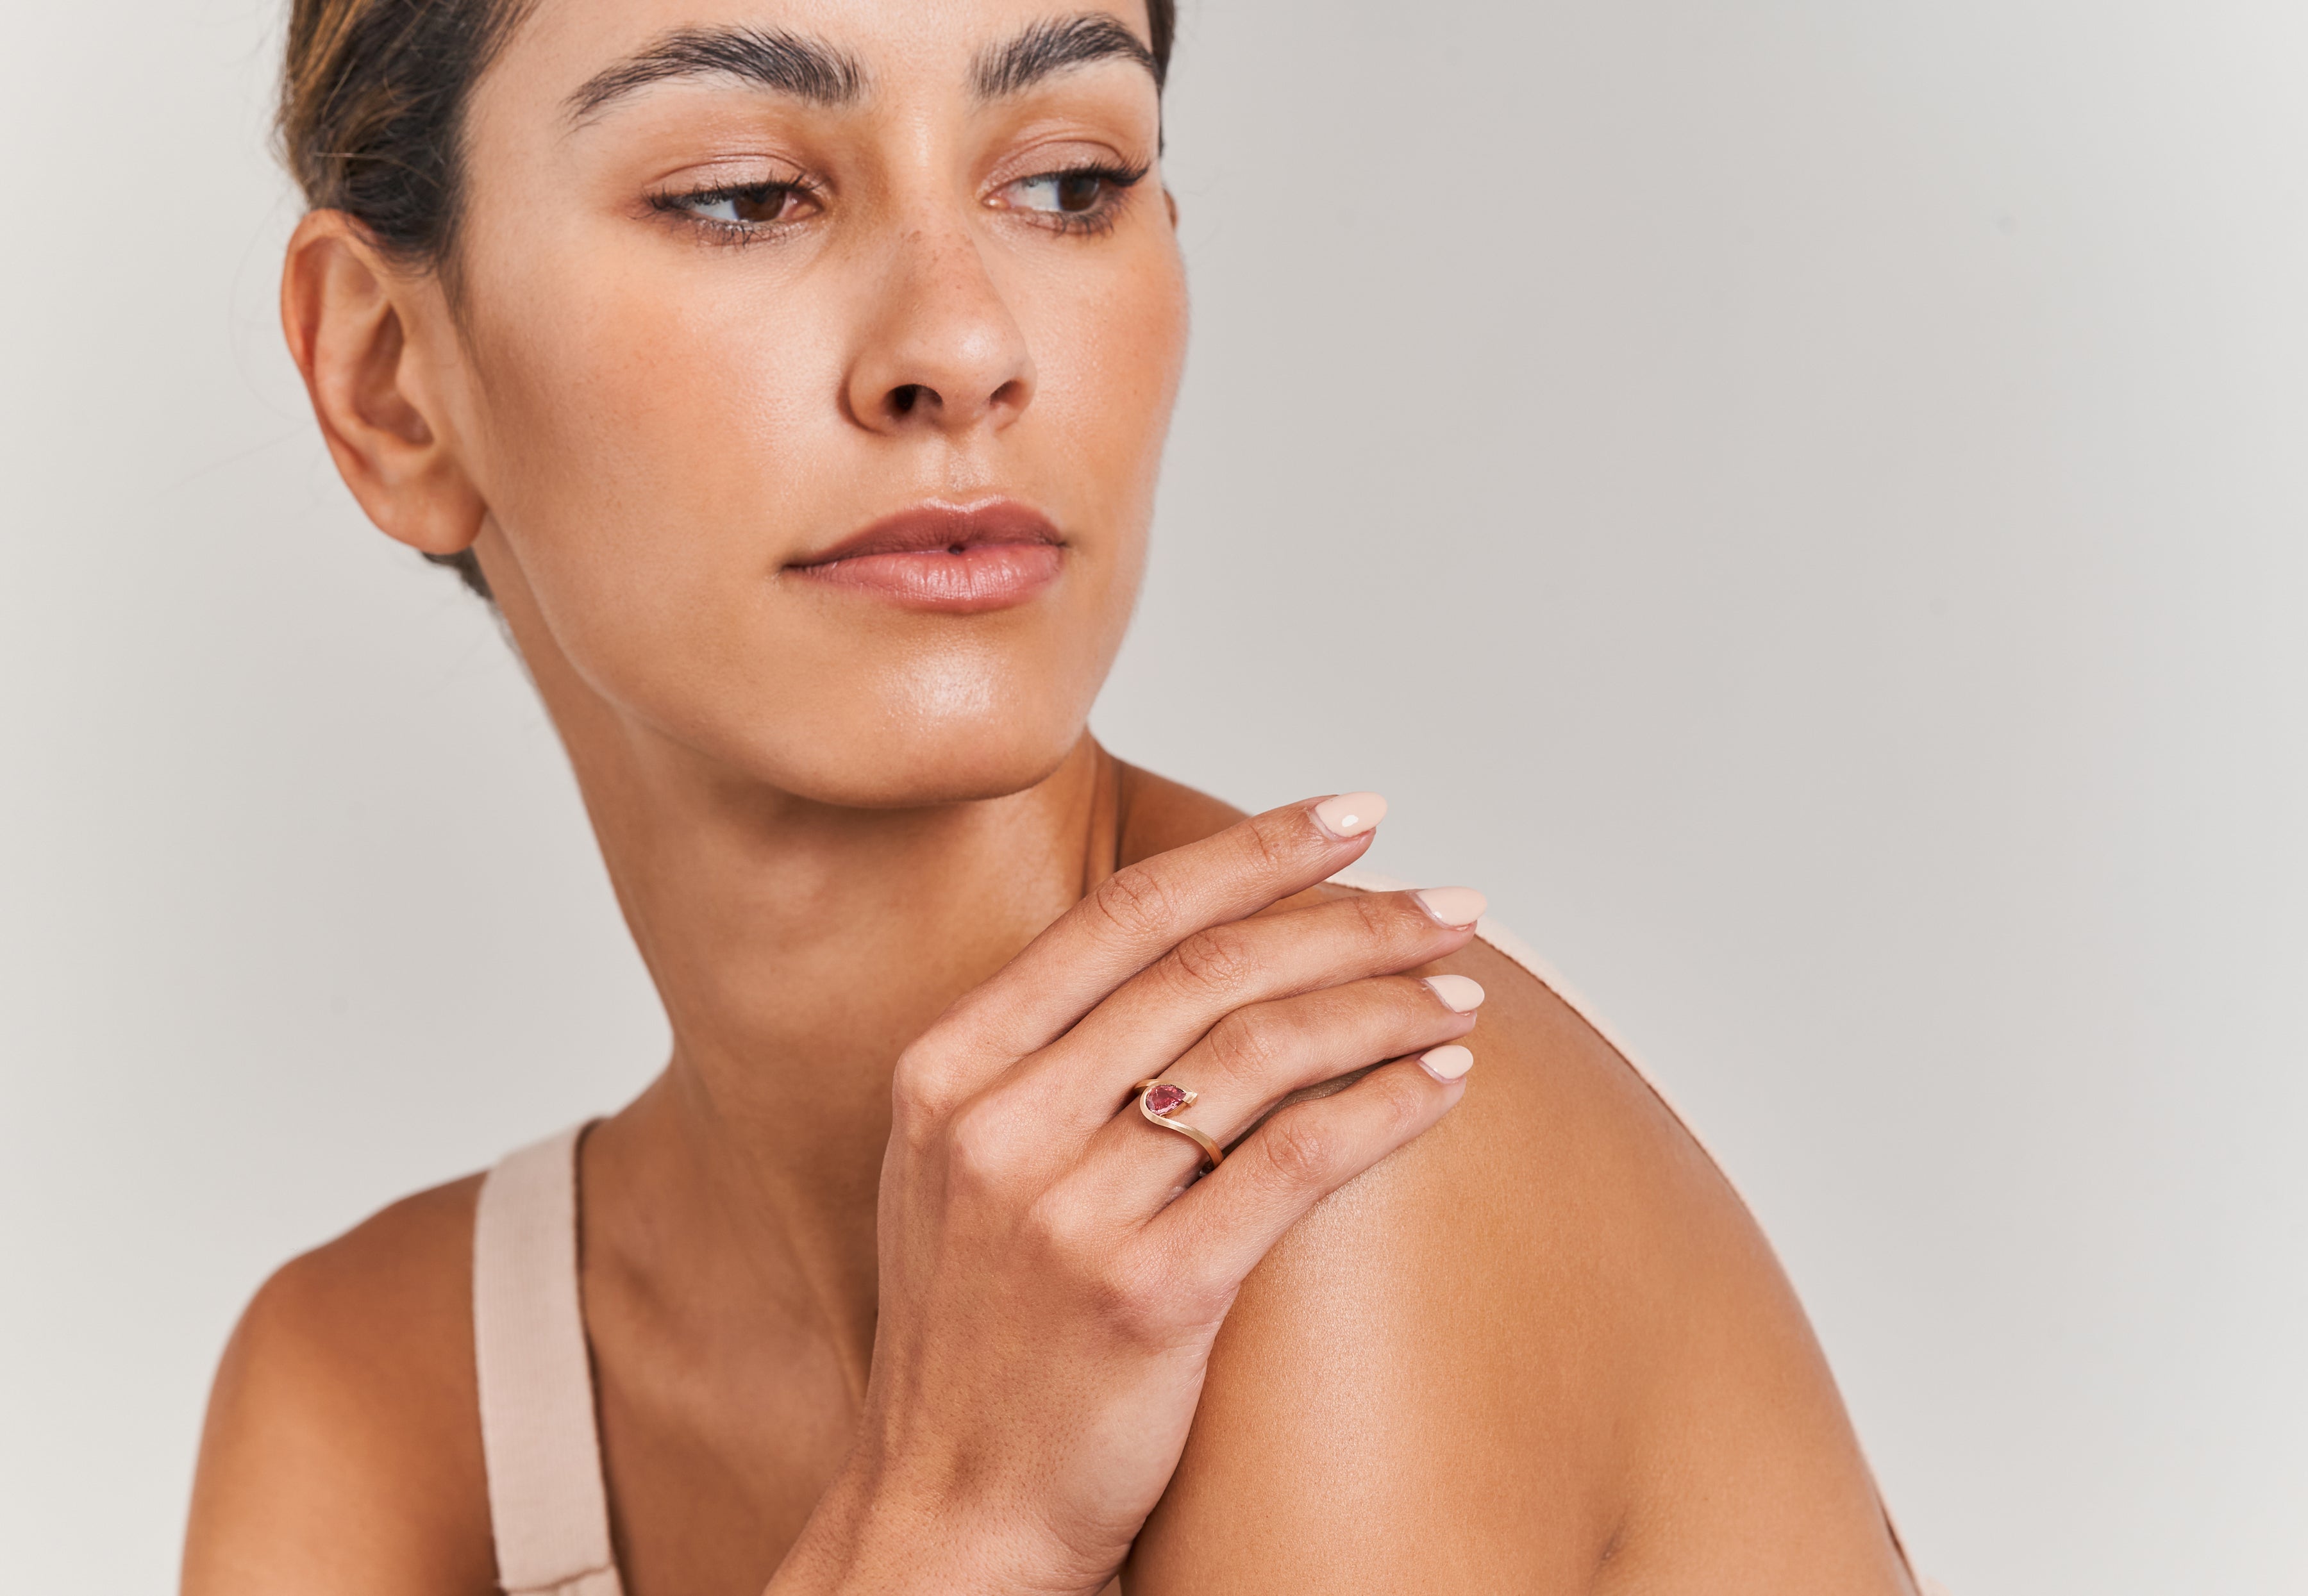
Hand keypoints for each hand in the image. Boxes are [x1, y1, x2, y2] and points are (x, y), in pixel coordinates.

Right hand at [766, 796, 1487, 1595]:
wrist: (947, 1515)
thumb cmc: (980, 1339)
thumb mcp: (963, 1172)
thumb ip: (1050, 1060)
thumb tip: (1200, 957)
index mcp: (948, 1071)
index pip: (1124, 917)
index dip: (1251, 852)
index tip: (1352, 817)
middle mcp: (997, 1124)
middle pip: (1207, 969)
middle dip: (1349, 919)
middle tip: (1450, 903)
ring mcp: (1065, 1210)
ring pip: (1261, 1054)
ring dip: (1383, 1007)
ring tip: (1462, 994)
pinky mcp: (1146, 1295)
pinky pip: (1294, 1162)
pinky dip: (1384, 1108)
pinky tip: (1442, 1084)